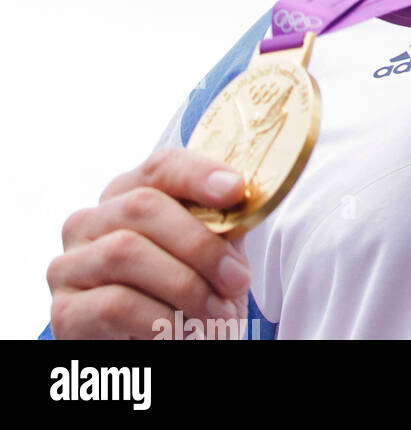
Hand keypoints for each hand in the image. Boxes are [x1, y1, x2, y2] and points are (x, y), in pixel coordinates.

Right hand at [48, 149, 252, 339]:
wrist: (161, 348)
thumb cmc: (188, 294)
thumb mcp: (210, 252)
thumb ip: (221, 221)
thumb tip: (242, 194)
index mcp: (127, 193)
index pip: (161, 166)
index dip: (199, 174)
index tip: (236, 189)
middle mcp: (89, 221)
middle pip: (144, 206)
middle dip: (200, 243)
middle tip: (236, 279)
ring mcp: (69, 265)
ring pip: (125, 251)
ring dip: (184, 285)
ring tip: (217, 314)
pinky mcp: (64, 312)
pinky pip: (113, 303)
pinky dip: (158, 318)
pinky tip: (179, 330)